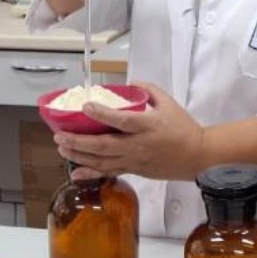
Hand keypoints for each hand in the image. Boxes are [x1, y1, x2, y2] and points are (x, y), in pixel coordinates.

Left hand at [54, 82, 205, 181]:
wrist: (196, 156)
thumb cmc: (183, 127)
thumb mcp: (169, 103)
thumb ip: (149, 90)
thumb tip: (130, 83)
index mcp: (147, 125)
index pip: (122, 120)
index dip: (102, 113)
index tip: (86, 106)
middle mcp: (138, 145)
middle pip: (104, 145)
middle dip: (79, 141)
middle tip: (60, 135)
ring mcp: (134, 160)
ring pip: (102, 161)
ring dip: (79, 155)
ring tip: (62, 148)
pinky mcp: (133, 170)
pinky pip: (109, 172)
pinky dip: (90, 174)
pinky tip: (74, 173)